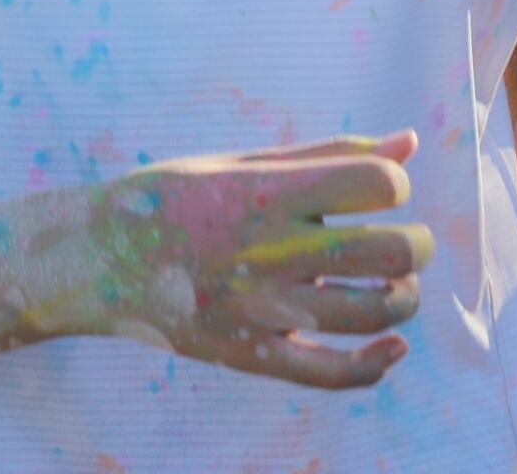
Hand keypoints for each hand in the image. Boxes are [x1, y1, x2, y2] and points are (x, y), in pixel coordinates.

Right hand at [81, 130, 430, 387]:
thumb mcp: (243, 162)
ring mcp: (264, 307)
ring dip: (402, 297)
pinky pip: (334, 373)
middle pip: (390, 251)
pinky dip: (377, 364)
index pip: (375, 184)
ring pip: (373, 312)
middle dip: (415, 244)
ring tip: (391, 284)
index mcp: (268, 192)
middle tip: (404, 241)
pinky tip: (390, 346)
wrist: (101, 257)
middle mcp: (271, 249)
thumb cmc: (175, 197)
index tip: (380, 191)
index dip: (395, 184)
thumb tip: (409, 144)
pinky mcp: (254, 353)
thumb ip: (328, 155)